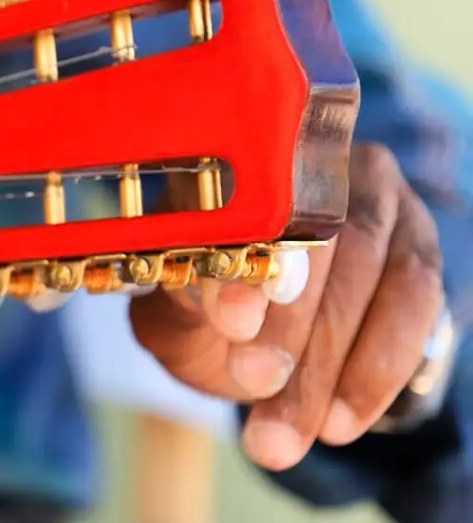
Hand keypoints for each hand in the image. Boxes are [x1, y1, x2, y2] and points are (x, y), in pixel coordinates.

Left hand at [130, 142, 445, 469]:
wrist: (266, 333)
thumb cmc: (205, 307)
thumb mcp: (178, 302)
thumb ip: (187, 296)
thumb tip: (211, 301)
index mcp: (240, 166)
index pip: (250, 203)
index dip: (243, 262)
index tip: (231, 325)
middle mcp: (315, 165)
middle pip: (318, 237)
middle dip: (288, 323)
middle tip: (255, 384)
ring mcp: (373, 196)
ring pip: (370, 271)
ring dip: (330, 361)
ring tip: (286, 430)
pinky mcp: (416, 244)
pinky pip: (416, 303)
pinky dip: (376, 371)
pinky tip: (337, 421)